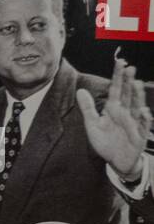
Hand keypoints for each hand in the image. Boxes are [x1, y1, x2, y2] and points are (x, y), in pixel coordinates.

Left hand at [77, 58, 151, 178]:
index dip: (118, 76)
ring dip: (137, 96)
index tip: (120, 62)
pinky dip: (144, 118)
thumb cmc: (105, 141)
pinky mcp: (140, 134)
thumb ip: (88, 108)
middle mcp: (125, 112)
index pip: (116, 89)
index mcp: (113, 109)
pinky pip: (143, 125)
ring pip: (137, 106)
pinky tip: (143, 111)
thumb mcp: (93, 125)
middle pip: (128, 94)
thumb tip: (80, 90)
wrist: (116, 160)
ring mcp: (134, 122)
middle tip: (130, 68)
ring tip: (136, 84)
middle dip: (129, 82)